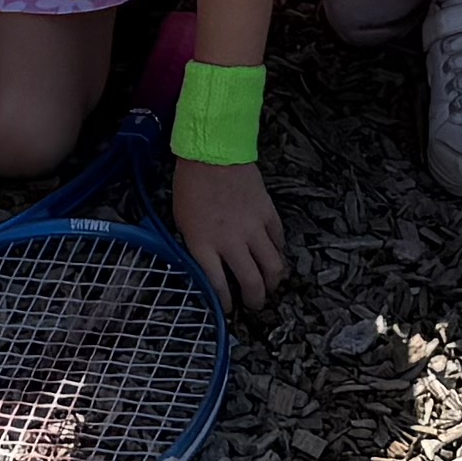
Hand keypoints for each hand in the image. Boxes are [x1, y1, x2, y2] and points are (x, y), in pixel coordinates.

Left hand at [169, 155, 289, 312]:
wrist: (212, 152)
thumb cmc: (190, 186)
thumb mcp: (182, 222)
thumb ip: (197, 247)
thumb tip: (208, 266)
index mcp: (203, 245)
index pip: (218, 286)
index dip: (225, 303)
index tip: (229, 309)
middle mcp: (231, 242)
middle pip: (252, 282)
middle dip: (256, 300)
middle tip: (255, 304)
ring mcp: (253, 228)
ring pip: (273, 266)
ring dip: (274, 281)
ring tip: (271, 285)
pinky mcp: (268, 214)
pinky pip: (279, 241)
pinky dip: (278, 252)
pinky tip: (274, 255)